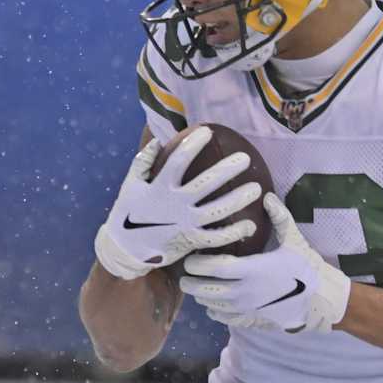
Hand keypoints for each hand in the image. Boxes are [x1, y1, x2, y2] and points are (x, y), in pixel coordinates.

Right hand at [94, 127, 261, 279]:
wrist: (125, 250)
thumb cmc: (129, 212)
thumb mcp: (131, 185)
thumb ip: (143, 162)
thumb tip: (156, 140)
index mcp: (160, 187)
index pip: (178, 161)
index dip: (193, 145)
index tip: (208, 131)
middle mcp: (175, 204)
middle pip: (206, 184)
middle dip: (228, 170)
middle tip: (245, 159)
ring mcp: (185, 223)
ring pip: (218, 210)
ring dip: (239, 199)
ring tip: (256, 189)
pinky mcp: (191, 241)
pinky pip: (217, 237)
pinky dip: (235, 232)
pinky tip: (250, 225)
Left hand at [178, 193, 350, 332]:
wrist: (319, 298)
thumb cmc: (305, 267)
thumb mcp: (293, 239)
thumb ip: (279, 217)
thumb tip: (267, 196)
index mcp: (252, 270)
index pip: (215, 268)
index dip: (198, 264)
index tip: (190, 258)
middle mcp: (245, 292)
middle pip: (207, 290)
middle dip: (191, 283)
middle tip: (184, 274)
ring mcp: (247, 308)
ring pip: (212, 306)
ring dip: (200, 296)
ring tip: (195, 285)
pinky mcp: (251, 319)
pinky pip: (224, 318)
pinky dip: (213, 311)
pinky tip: (211, 304)